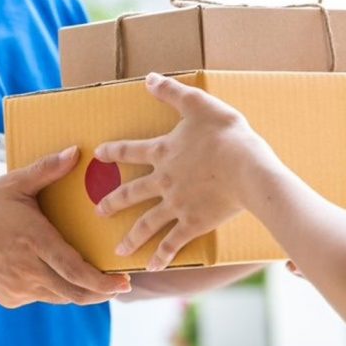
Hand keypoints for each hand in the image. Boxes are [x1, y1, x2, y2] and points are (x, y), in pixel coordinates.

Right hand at [0, 146, 131, 307]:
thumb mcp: (15, 184)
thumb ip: (47, 170)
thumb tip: (76, 152)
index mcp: (36, 242)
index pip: (75, 271)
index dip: (102, 282)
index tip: (123, 283)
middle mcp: (30, 270)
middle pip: (74, 292)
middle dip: (101, 292)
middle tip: (120, 286)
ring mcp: (19, 287)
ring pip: (60, 297)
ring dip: (80, 292)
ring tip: (96, 282)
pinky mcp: (11, 298)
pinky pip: (41, 296)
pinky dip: (55, 288)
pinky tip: (57, 274)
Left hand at [94, 73, 279, 270]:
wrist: (247, 169)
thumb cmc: (226, 134)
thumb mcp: (198, 104)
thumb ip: (172, 92)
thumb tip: (148, 78)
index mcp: (163, 152)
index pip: (130, 151)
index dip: (113, 151)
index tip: (98, 154)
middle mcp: (163, 181)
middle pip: (131, 193)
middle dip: (113, 203)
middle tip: (99, 212)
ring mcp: (176, 205)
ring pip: (147, 223)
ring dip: (131, 237)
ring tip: (118, 250)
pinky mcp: (193, 223)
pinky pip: (172, 243)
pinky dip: (162, 256)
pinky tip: (152, 267)